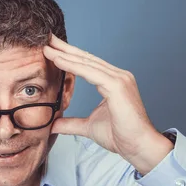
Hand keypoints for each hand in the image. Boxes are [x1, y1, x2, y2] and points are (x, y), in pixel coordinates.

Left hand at [43, 34, 173, 174]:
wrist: (138, 147)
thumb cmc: (120, 136)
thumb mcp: (88, 127)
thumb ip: (71, 124)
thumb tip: (53, 125)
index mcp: (113, 82)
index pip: (88, 65)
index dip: (69, 56)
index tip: (52, 49)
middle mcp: (118, 76)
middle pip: (86, 59)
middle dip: (65, 49)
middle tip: (47, 39)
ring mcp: (120, 79)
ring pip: (87, 63)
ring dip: (65, 55)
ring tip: (47, 48)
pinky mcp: (118, 86)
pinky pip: (91, 72)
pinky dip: (73, 66)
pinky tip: (58, 60)